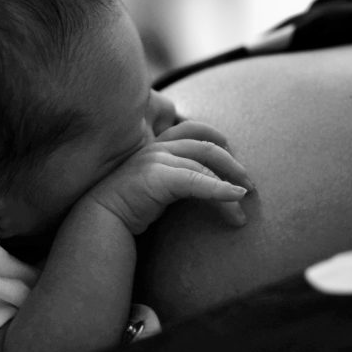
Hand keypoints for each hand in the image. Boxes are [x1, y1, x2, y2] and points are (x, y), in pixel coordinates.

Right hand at [83, 120, 252, 234]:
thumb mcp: (153, 186)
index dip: (216, 136)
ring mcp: (155, 160)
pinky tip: (235, 199)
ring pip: (204, 166)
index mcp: (155, 146)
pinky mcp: (157, 177)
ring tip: (244, 206)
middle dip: (232, 164)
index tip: (234, 154)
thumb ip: (172, 177)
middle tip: (250, 185)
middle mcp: (156, 148)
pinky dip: (220, 190)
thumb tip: (200, 183)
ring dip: (230, 185)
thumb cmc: (127, 209)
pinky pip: (197, 182)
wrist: (101, 221)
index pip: (192, 129)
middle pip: (205, 146)